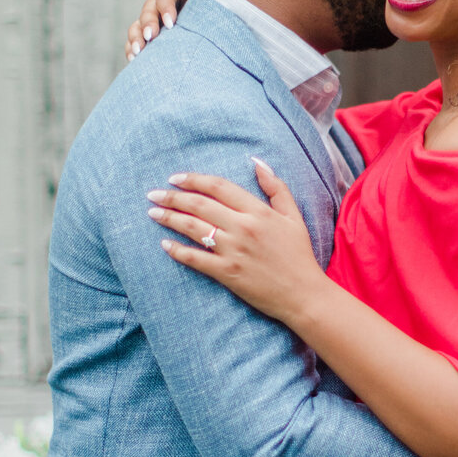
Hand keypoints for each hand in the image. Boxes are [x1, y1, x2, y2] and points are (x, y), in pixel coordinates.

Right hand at [124, 0, 196, 62]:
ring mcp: (148, 21)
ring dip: (136, 39)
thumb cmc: (203, 3)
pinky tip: (133, 59)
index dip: (166, 9)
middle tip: (150, 36)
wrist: (198, 14)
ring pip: (136, 28)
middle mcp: (154, 5)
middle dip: (148, 25)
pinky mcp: (144, 35)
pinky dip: (131, 50)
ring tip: (139, 51)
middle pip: (147, 13)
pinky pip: (134, 42)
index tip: (171, 23)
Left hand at [146, 161, 324, 325]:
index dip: (194, 179)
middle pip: (200, 205)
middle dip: (173, 197)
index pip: (219, 187)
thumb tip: (257, 162)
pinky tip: (165, 244)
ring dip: (170, 218)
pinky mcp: (228, 273)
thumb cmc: (299, 255)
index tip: (175, 178)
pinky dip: (178, 251)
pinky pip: (196, 259)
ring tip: (153, 213)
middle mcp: (244, 228)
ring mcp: (234, 251)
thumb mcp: (293, 216)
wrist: (304, 294)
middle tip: (154, 194)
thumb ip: (276, 187)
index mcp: (258, 211)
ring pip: (194, 228)